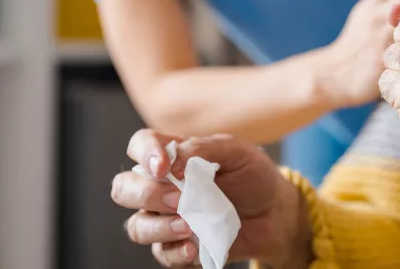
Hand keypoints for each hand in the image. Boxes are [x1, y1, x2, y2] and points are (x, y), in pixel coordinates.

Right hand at [110, 129, 308, 267]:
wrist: (275, 212)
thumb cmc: (253, 175)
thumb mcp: (237, 152)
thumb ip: (203, 148)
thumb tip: (173, 162)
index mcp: (171, 156)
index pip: (139, 146)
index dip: (144, 154)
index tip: (164, 166)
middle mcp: (160, 187)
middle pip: (124, 188)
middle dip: (145, 194)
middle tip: (179, 199)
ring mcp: (165, 219)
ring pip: (137, 226)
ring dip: (159, 227)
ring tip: (189, 225)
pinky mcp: (178, 246)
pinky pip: (162, 253)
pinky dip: (176, 251)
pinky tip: (194, 246)